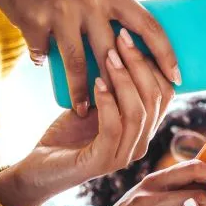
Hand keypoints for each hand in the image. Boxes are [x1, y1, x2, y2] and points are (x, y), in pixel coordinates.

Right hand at [0, 0, 179, 113]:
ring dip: (80, 91)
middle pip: (113, 54)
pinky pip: (43, 54)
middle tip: (125, 109)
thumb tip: (137, 30)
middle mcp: (90, 2)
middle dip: (120, 84)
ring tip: (82, 109)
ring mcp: (62, 12)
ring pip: (77, 64)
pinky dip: (43, 60)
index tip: (176, 77)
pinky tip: (44, 65)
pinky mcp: (34, 22)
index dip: (165, 54)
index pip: (149, 26)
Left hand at [0, 33, 174, 205]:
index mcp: (145, 128)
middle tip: (122, 39)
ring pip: (138, 112)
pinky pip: (114, 128)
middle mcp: (141, 143)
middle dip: (140, 64)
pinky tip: (97, 83)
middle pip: (155, 99)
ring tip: (109, 56)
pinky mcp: (102, 163)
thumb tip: (122, 44)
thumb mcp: (97, 103)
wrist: (39, 169)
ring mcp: (124, 156)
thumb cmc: (68, 133)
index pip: (165, 93)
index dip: (154, 63)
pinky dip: (107, 102)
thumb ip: (115, 86)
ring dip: (124, 80)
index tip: (133, 36)